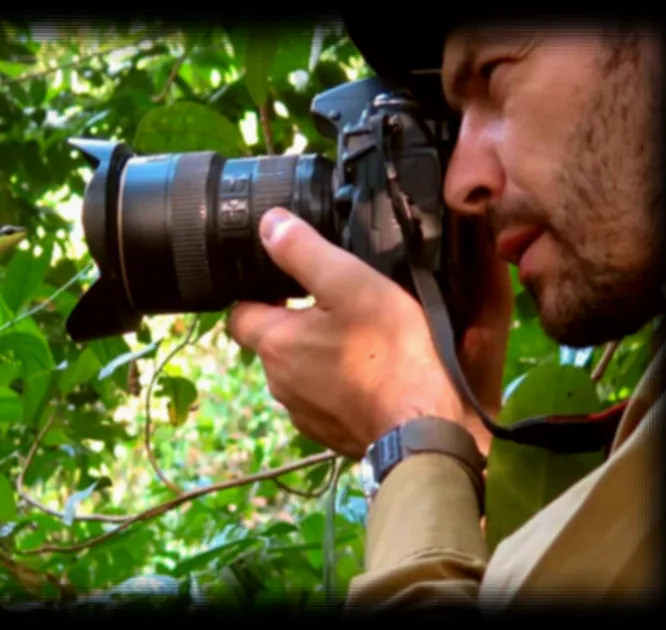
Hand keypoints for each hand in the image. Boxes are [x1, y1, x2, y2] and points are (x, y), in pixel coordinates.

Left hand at [227, 208, 511, 458]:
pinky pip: (325, 399)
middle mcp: (278, 383)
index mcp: (274, 344)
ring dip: (319, 354)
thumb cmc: (391, 353)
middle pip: (272, 342)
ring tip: (359, 337)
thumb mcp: (350, 284)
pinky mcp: (331, 433)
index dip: (258, 293)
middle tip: (334, 304)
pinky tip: (372, 373)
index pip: (240, 313)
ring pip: (299, 372)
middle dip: (294, 322)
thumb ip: (304, 251)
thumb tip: (268, 224)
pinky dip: (340, 384)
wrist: (425, 429)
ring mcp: (304, 413)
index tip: (287, 282)